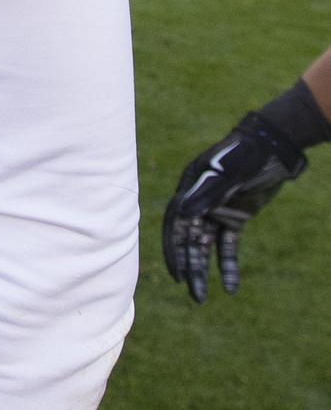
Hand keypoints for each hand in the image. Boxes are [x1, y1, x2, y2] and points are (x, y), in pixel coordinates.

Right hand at [162, 112, 307, 301]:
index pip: (174, 225)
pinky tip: (230, 287)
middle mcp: (197, 202)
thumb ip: (206, 194)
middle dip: (188, 267)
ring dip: (203, 270)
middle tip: (194, 294)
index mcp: (189, 190)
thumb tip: (181, 214)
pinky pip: (226, 246)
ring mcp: (215, 210)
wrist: (273, 148)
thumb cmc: (246, 156)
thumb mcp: (229, 174)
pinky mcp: (234, 217)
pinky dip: (226, 265)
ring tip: (204, 298)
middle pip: (187, 240)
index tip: (177, 274)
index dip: (173, 250)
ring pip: (204, 246)